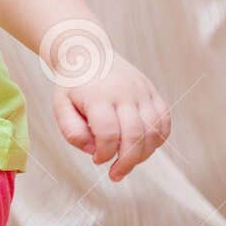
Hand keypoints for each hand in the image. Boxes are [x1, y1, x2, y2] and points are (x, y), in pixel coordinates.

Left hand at [50, 51, 171, 182]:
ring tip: (128, 163)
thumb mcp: (60, 105)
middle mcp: (124, 92)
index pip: (108, 133)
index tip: (97, 160)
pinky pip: (164, 120)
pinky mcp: (152, 91)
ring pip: (154, 131)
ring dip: (144, 154)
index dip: (105, 154)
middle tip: (116, 174)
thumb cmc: (73, 85)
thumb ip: (72, 131)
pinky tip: (143, 148)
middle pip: (135, 135)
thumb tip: (94, 151)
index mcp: (98, 96)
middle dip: (127, 162)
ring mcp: (142, 91)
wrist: (88, 51)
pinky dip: (158, 140)